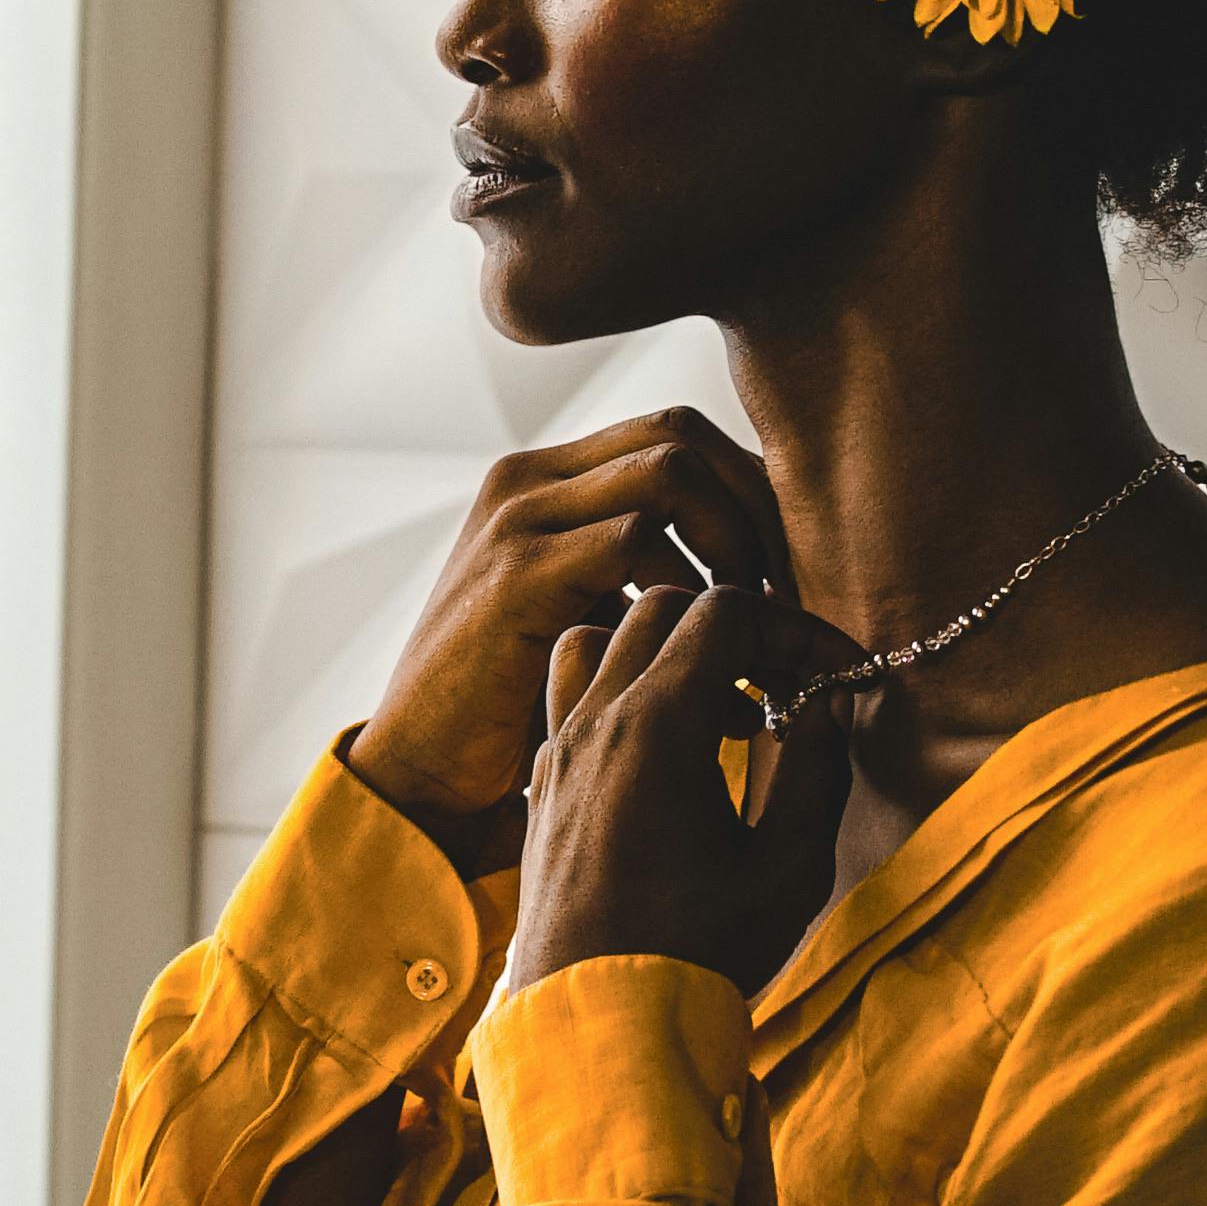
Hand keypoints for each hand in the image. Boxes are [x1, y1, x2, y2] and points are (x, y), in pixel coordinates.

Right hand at [349, 410, 795, 847]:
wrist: (423, 773)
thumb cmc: (518, 710)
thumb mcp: (589, 619)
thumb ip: (648, 580)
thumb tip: (758, 587)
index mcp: (545, 482)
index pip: (674, 434)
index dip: (746, 489)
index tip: (783, 569)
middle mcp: (526, 481)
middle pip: (680, 433)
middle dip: (754, 507)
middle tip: (780, 593)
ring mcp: (516, 519)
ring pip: (670, 470)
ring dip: (732, 542)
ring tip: (749, 626)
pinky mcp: (517, 572)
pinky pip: (636, 540)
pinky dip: (688, 593)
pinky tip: (702, 659)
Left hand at [498, 583, 860, 1001]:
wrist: (598, 1024)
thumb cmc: (697, 951)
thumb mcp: (786, 867)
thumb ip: (815, 770)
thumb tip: (828, 708)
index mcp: (655, 725)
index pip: (725, 612)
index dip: (794, 630)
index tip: (837, 675)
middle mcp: (595, 720)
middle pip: (662, 608)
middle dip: (737, 629)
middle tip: (787, 687)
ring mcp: (558, 750)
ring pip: (601, 638)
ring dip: (666, 651)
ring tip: (720, 712)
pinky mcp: (543, 785)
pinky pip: (573, 695)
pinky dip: (622, 691)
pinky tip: (667, 755)